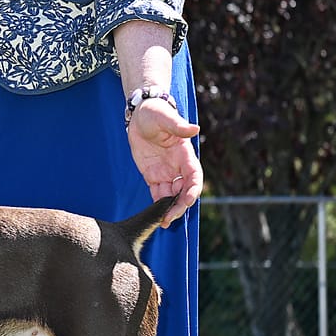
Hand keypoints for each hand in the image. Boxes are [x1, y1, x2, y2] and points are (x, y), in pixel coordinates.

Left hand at [127, 99, 203, 213]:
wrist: (140, 115)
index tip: (186, 201)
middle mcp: (178, 166)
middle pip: (184, 191)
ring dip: (169, 210)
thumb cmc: (155, 112)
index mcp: (185, 154)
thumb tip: (195, 129)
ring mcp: (166, 172)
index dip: (192, 190)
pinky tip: (156, 217)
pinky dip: (158, 206)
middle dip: (179, 206)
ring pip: (172, 196)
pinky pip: (158, 194)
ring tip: (163, 223)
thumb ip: (178, 126)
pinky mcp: (153, 176)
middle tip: (169, 218)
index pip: (194, 177)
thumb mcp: (164, 117)